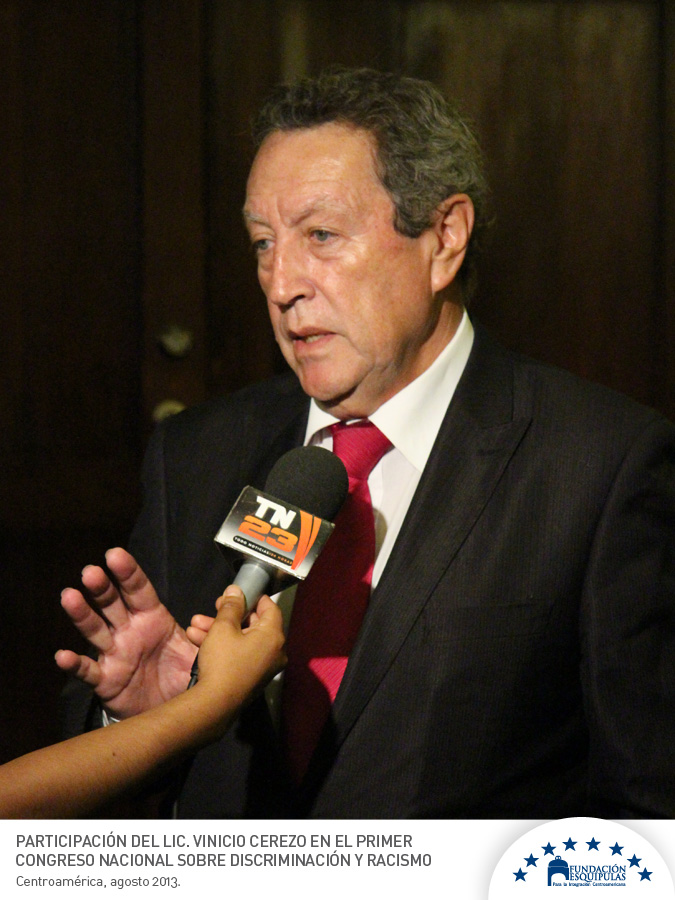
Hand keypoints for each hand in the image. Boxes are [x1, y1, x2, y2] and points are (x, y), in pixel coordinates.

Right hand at [55, 548, 197, 718]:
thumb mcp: (201, 648)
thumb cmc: (183, 674)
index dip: (128, 572)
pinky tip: (63, 655)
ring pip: (95, 630)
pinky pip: (88, 670)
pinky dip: (74, 663)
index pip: (139, 590)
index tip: (115, 555)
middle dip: (102, 587)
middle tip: (92, 571)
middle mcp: (130, 631)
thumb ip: (213, 626)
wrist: (173, 712)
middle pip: (112, 603)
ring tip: (70, 596)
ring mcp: (115, 653)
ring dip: (82, 614)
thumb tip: (233, 600)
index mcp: (153, 618)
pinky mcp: (106, 679)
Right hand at [192, 587, 285, 734]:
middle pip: (253, 624)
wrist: (214, 705)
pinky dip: (221, 646)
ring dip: (218, 630)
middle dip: (228, 614)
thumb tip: (236, 590)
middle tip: (214, 606)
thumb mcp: (223, 628)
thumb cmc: (223, 661)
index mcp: (274, 636)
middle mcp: (274, 651)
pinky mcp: (250, 677)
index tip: (237, 592)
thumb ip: (231, 606)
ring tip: (194, 624)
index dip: (253, 597)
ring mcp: (263, 666)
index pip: (270, 607)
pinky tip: (196, 639)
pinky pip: (238, 654)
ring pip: (241, 639)